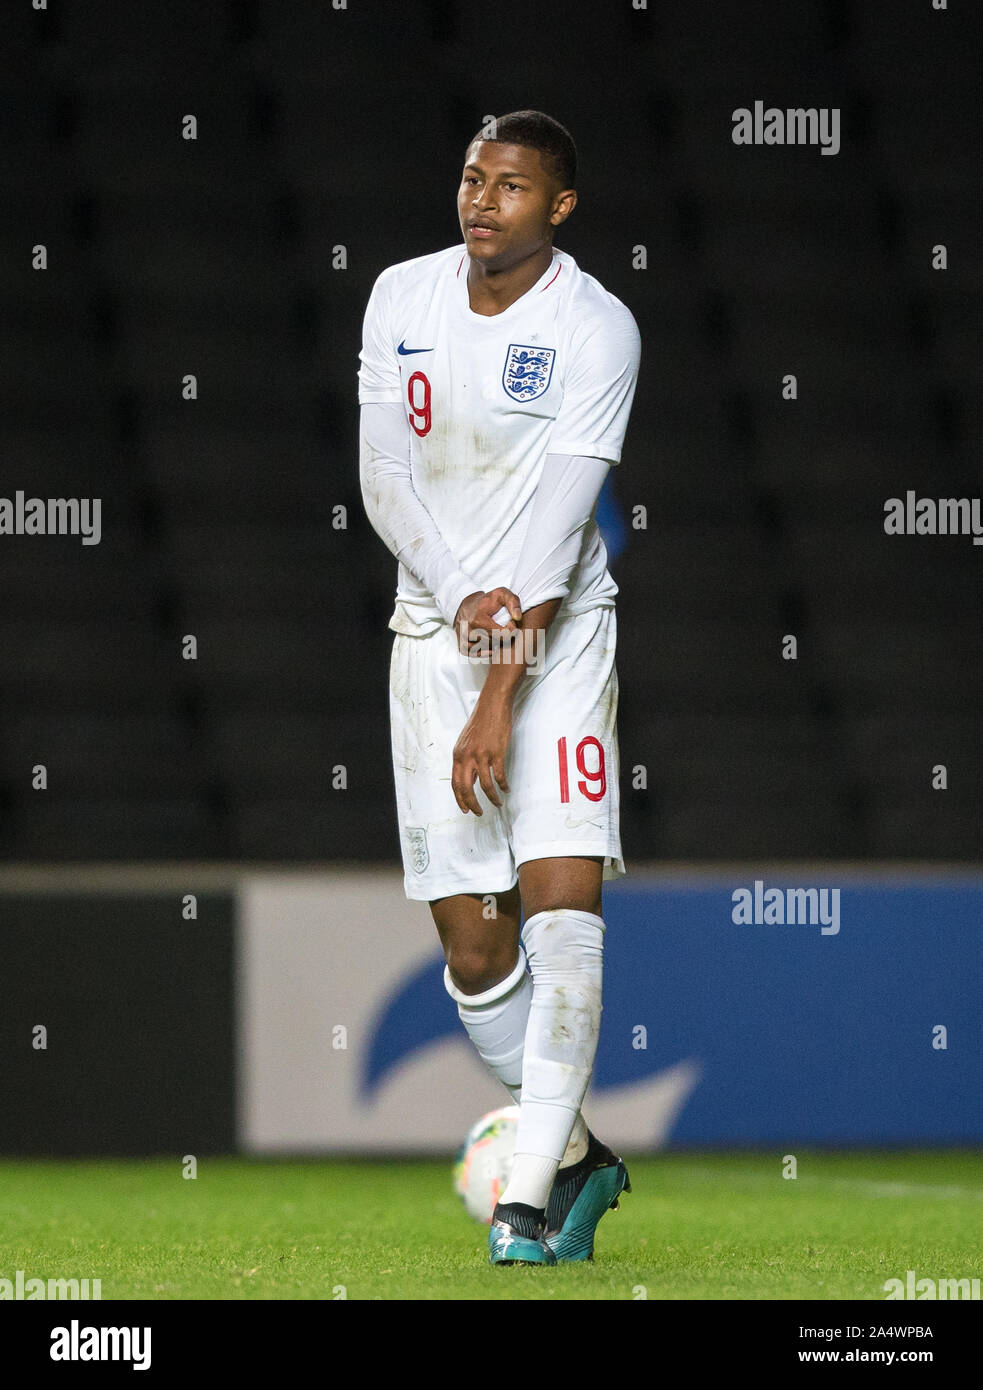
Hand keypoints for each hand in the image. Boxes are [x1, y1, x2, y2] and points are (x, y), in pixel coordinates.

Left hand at [451, 689, 512, 814]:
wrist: (492, 705)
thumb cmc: (481, 722)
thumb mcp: (467, 742)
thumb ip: (466, 760)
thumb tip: (471, 779)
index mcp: (458, 755)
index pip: (455, 783)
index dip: (460, 799)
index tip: (465, 809)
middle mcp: (467, 757)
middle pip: (466, 788)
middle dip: (472, 804)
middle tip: (478, 813)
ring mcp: (481, 755)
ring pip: (484, 786)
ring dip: (491, 798)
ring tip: (497, 803)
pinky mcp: (496, 753)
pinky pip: (499, 776)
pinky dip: (503, 785)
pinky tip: (506, 789)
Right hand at [453, 588, 522, 656]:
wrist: (465, 605)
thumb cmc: (485, 601)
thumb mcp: (501, 594)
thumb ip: (512, 602)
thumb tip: (518, 618)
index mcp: (478, 620)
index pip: (502, 634)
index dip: (510, 630)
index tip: (510, 623)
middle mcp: (469, 631)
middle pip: (495, 643)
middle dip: (503, 637)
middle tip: (504, 628)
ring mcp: (464, 640)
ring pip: (487, 649)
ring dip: (495, 644)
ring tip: (497, 634)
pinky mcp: (462, 646)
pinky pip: (475, 654)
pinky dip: (484, 652)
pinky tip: (490, 647)